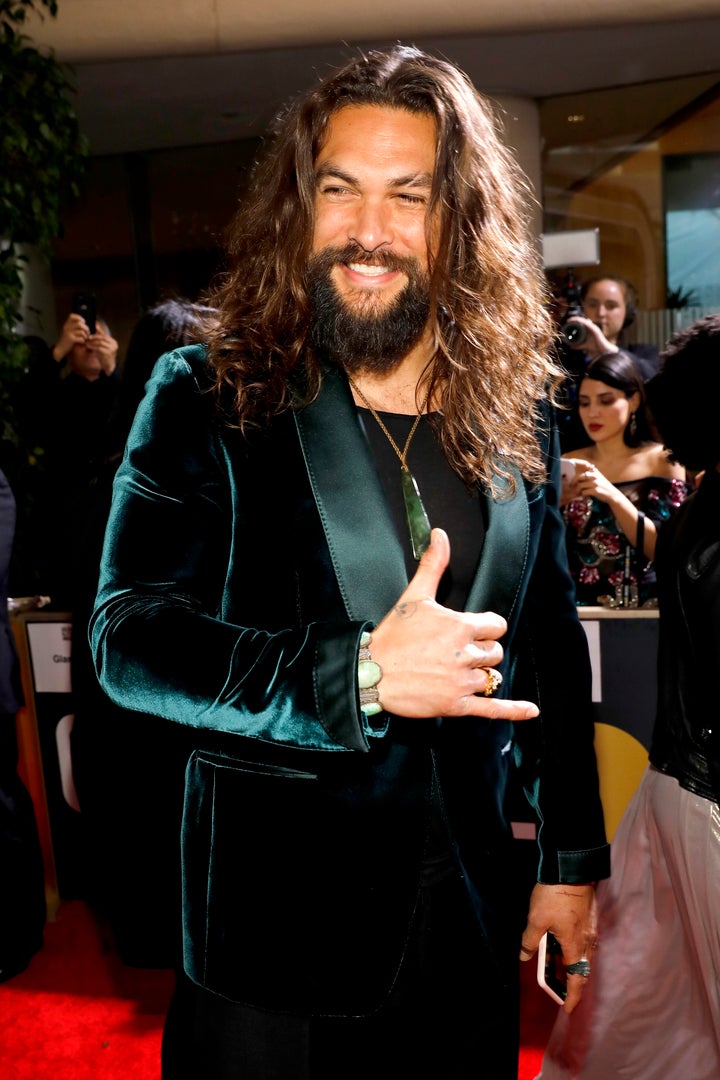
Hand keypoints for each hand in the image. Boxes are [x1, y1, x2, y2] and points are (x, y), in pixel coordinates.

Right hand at [52, 313, 89, 361]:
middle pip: (80, 324)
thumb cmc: (67, 339)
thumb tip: (85, 323)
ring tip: (85, 338)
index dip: (79, 317)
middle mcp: (66, 327)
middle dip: (86, 328)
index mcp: (66, 324)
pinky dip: (83, 340)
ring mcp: (68, 333)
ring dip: (86, 335)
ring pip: (81, 332)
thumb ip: (74, 326)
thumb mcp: (69, 331)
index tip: (83, 322)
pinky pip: (81, 338)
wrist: (60, 348)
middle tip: (88, 332)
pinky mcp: (70, 339)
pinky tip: (82, 342)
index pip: (72, 316)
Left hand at [88, 323, 118, 374]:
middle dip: (94, 338)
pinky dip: (92, 346)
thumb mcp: (103, 346)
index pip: (104, 335)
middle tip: (87, 338)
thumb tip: (97, 326)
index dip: (97, 334)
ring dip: (92, 342)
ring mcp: (112, 349)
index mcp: (113, 342)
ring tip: (87, 343)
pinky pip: (98, 347)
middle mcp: (114, 344)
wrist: (108, 366)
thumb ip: (100, 337)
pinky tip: (88, 347)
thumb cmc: (105, 356)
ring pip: (100, 342)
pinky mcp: (108, 353)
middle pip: (102, 338)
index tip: (90, 335)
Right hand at [369, 528, 538, 720]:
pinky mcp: (456, 704)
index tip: (472, 631)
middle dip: (481, 652)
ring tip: (456, 672)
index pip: (496, 626)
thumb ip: (433, 564)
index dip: (486, 628)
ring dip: (480, 675)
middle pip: (495, 652)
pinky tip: (531, 711)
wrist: (371, 671)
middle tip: (457, 652)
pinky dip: (514, 710)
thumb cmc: (392, 634)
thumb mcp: (414, 595)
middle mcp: (465, 653)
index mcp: (460, 626)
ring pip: (492, 677)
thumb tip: (440, 536)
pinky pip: (492, 707)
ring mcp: (462, 681)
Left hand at [520, 882, 597, 1013]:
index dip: (572, 996)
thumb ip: (530, 941)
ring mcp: (590, 927)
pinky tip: (562, 942)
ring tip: (558, 967)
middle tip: (560, 989)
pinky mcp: (589, 916)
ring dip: (573, 964)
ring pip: (583, 954)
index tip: (568, 1009)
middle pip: (582, 969)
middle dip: (572, 982)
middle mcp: (587, 940)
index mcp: (575, 945)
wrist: (571, 868)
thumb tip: (524, 956)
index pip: (577, 980)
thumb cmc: (554, 896)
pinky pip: (583, 941)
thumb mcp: (536, 920)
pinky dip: (574, 949)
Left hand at [565, 316, 615, 358]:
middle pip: (583, 321)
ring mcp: (594, 328)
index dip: (575, 321)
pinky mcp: (595, 330)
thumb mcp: (584, 346)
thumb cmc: (595, 347)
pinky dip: (582, 322)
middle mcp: (592, 328)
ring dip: (577, 319)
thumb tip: (571, 347)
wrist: (602, 351)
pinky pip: (588, 324)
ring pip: (585, 321)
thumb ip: (578, 346)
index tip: (568, 322)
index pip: (582, 323)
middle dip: (575, 319)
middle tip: (568, 320)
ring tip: (571, 320)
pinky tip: (578, 321)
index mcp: (589, 330)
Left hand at [572, 460, 614, 503]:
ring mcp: (595, 483)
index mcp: (594, 471)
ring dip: (577, 490)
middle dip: (573, 482)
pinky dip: (582, 495)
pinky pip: (583, 492)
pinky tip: (584, 496)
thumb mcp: (598, 477)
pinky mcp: (595, 491)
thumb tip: (576, 477)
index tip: (573, 479)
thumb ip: (590, 474)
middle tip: (572, 487)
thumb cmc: (604, 487)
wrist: (613, 495)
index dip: (576, 473)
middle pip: (579, 477)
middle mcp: (594, 476)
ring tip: (578, 493)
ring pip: (580, 485)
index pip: (582, 469)